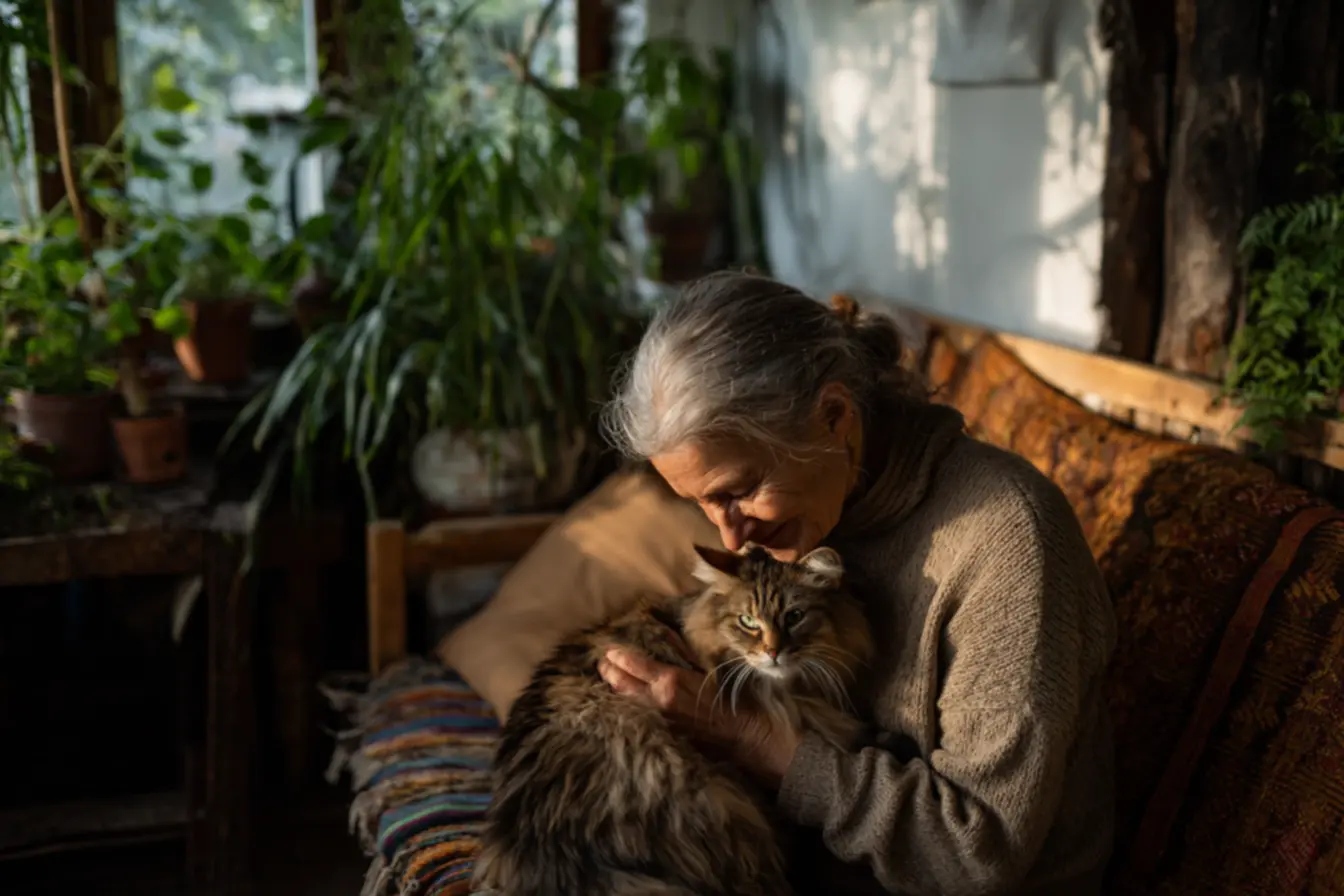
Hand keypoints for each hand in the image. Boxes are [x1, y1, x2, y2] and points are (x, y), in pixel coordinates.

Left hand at [598, 646, 802, 786]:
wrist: (744, 737)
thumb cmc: (731, 699)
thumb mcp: (707, 668)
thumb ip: (683, 651)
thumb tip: (665, 634)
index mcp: (670, 681)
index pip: (634, 664)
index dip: (618, 655)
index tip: (609, 649)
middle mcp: (658, 702)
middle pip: (621, 684)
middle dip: (608, 671)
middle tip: (602, 662)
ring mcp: (658, 721)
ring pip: (625, 702)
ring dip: (614, 688)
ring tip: (607, 678)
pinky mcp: (662, 735)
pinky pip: (637, 717)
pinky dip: (626, 706)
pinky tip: (623, 701)